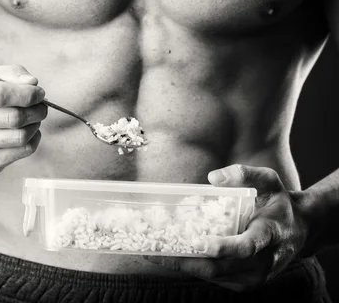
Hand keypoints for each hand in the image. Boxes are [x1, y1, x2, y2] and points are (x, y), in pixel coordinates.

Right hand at [0, 64, 46, 175]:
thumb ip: (13, 74)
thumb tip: (32, 83)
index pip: (0, 94)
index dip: (27, 94)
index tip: (39, 93)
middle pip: (13, 118)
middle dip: (36, 111)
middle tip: (41, 107)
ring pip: (19, 138)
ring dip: (35, 126)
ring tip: (34, 118)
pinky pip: (20, 153)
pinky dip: (33, 141)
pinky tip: (28, 132)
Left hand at [144, 164, 309, 291]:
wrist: (300, 230)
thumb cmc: (278, 203)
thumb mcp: (268, 181)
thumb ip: (244, 174)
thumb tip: (213, 177)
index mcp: (270, 234)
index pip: (246, 247)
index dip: (222, 247)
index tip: (198, 242)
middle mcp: (263, 261)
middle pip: (221, 267)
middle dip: (186, 260)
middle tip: (156, 249)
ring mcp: (255, 276)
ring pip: (214, 276)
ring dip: (184, 266)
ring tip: (155, 253)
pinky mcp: (245, 283)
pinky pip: (216, 278)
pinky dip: (193, 269)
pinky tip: (172, 257)